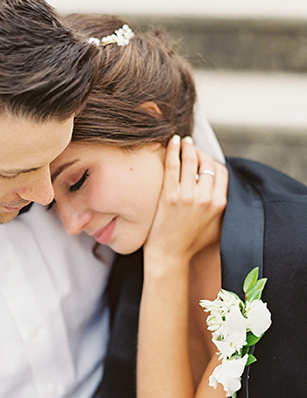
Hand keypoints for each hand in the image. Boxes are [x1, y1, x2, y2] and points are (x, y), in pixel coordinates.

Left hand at [145, 135, 227, 264]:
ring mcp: (187, 196)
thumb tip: (228, 191)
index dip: (212, 161)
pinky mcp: (169, 196)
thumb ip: (225, 208)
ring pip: (190, 160)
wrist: (170, 256)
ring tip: (181, 141)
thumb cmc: (192, 244)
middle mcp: (206, 198)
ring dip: (186, 147)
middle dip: (199, 152)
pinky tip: (171, 142)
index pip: (220, 171)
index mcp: (220, 204)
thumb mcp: (218, 227)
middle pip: (206, 163)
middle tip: (191, 147)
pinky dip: (172, 150)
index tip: (204, 158)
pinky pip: (172, 165)